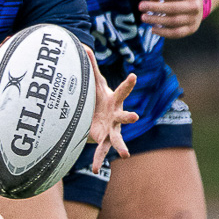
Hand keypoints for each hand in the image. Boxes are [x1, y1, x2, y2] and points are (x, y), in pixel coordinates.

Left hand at [86, 44, 138, 171]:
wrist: (101, 115)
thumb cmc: (99, 97)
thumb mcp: (95, 83)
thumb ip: (90, 67)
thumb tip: (83, 47)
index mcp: (115, 101)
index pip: (123, 90)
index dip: (128, 83)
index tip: (133, 75)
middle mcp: (117, 116)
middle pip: (125, 116)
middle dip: (129, 116)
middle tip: (136, 116)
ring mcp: (113, 129)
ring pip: (117, 138)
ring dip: (120, 146)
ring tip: (125, 154)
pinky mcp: (104, 140)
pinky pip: (101, 151)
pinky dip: (98, 161)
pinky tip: (94, 170)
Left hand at [138, 0, 204, 37]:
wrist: (198, 5)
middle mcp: (195, 6)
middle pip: (173, 8)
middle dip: (155, 7)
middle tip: (141, 6)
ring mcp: (194, 19)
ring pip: (173, 21)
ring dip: (156, 20)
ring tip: (143, 17)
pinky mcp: (191, 29)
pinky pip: (176, 33)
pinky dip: (163, 32)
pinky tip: (153, 29)